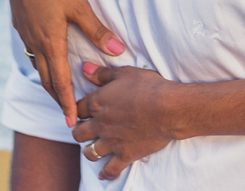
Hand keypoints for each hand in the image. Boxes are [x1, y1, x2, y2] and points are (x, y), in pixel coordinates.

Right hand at [1, 0, 124, 126]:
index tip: (72, 121)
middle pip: (46, 79)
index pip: (60, 82)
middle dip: (57, 98)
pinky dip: (41, 62)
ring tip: (58, 91)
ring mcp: (26, 33)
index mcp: (50, 42)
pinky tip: (48, 57)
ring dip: (48, 81)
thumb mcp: (79, 5)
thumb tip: (118, 51)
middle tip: (67, 114)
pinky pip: (32, 51)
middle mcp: (36, 42)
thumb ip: (98, 30)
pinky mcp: (21, 24)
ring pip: (38, 65)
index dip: (67, 103)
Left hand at [72, 63, 175, 180]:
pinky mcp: (125, 154)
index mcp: (97, 103)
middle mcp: (100, 125)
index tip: (82, 111)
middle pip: (79, 133)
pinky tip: (104, 174)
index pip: (77, 109)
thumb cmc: (147, 87)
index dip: (77, 110)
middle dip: (80, 131)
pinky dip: (106, 173)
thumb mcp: (124, 73)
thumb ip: (102, 73)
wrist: (167, 108)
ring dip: (89, 151)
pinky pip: (111, 169)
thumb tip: (85, 68)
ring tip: (92, 149)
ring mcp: (111, 142)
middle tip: (85, 130)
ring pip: (90, 152)